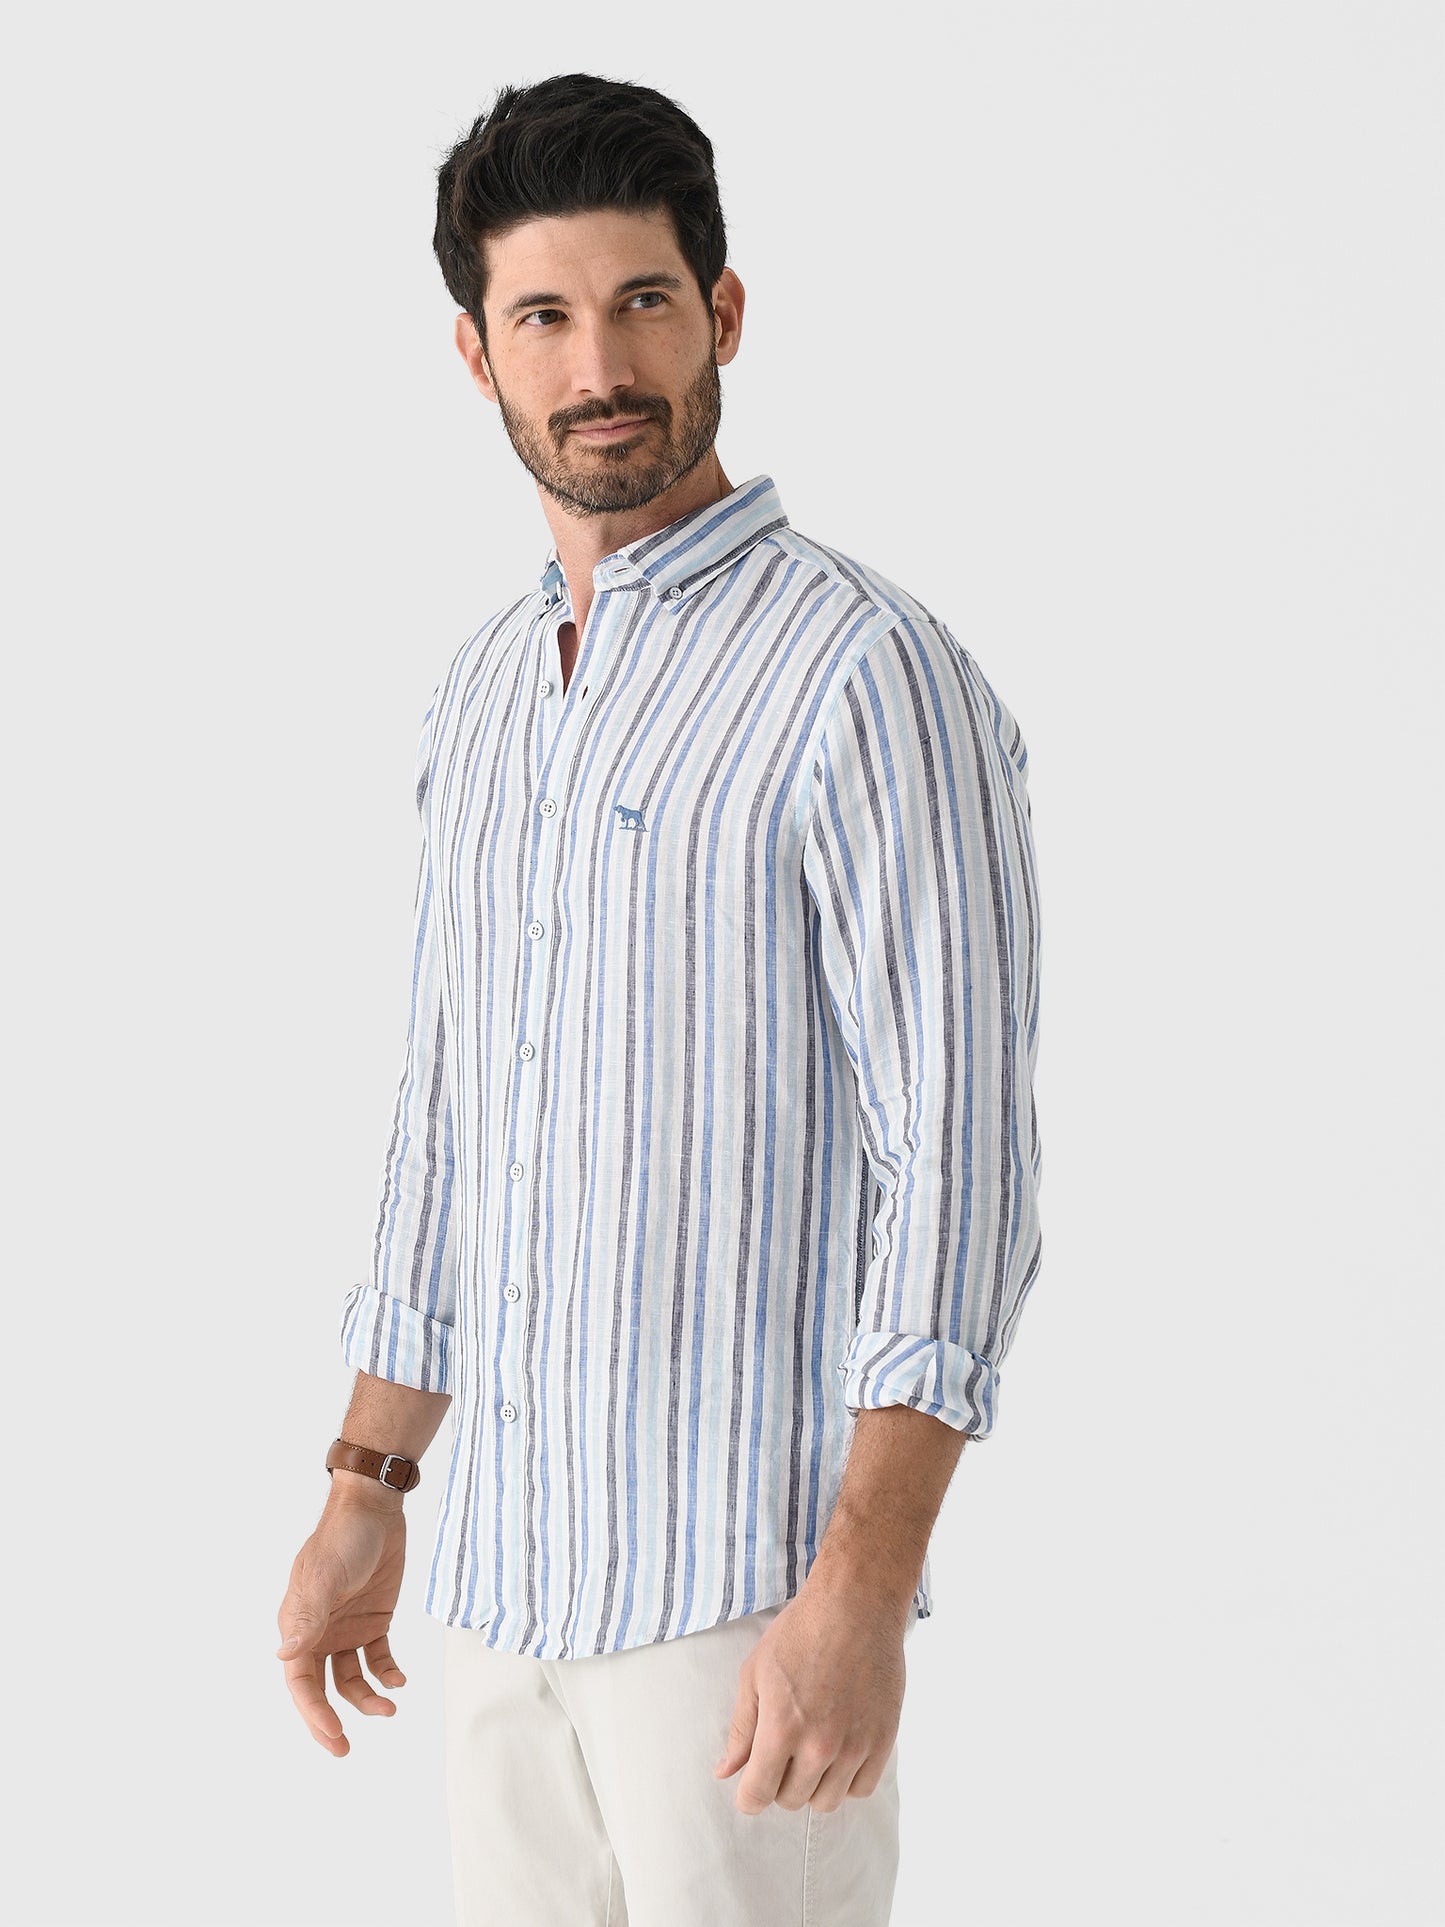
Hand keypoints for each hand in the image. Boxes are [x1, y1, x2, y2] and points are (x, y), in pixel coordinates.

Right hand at [275, 1482, 408, 1756]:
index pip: (301, 1681)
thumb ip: (308, 1617)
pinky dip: (387, 1673)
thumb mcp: (325, 1577)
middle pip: (321, 1689)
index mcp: (299, 1626)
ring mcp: (347, 1628)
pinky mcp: (374, 1620)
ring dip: (366, 1698)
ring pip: (351, 1679)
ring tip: (390, 1707)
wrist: (376, 1508)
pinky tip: (400, 1680)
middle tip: (343, 1750)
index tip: (333, 1734)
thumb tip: (284, 1655)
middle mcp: (319, 1633)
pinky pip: (378, 1658)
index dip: (313, 1712)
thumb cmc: (343, 1538)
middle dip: (329, 1721)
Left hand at [712, 1582, 906, 1814]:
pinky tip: (839, 1752)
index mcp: (781, 1729)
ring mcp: (856, 1745)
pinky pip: (861, 1789)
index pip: (758, 1795)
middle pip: (791, 1800)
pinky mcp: (884, 1739)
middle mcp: (819, 1745)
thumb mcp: (756, 1673)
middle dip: (779, 1783)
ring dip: (813, 1785)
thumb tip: (726, 1772)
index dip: (748, 1796)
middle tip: (783, 1752)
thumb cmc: (800, 1632)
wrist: (856, 1605)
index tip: (750, 1786)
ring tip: (811, 1751)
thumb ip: (742, 1728)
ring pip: (827, 1802)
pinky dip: (847, 1780)